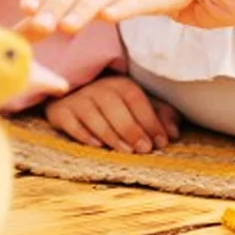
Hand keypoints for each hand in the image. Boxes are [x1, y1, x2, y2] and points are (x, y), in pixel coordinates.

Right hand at [45, 75, 180, 154]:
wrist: (70, 96)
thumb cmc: (110, 104)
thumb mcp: (135, 105)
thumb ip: (157, 115)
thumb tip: (174, 132)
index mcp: (119, 84)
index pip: (136, 98)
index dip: (150, 119)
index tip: (161, 141)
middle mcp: (97, 88)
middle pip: (115, 106)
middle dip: (131, 128)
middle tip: (144, 149)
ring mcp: (77, 99)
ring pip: (93, 115)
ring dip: (111, 134)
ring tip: (125, 151)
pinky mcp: (60, 112)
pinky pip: (71, 122)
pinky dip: (83, 134)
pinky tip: (96, 145)